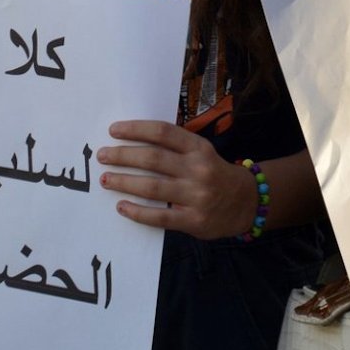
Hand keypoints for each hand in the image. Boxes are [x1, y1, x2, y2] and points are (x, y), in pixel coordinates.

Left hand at [98, 120, 255, 238]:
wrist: (245, 202)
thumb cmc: (214, 173)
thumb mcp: (202, 153)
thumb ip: (176, 148)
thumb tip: (134, 141)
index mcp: (199, 148)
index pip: (163, 132)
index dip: (137, 129)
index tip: (114, 130)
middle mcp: (198, 169)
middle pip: (153, 159)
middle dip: (124, 155)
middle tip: (103, 155)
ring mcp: (196, 196)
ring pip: (152, 187)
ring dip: (124, 182)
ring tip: (105, 179)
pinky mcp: (193, 220)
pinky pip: (159, 217)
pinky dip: (137, 212)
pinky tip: (121, 206)